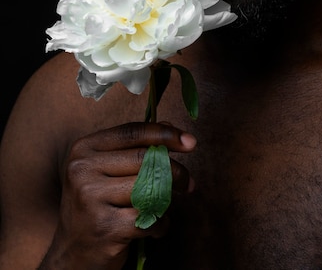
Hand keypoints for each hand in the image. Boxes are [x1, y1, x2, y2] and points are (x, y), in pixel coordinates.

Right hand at [43, 122, 195, 269]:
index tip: (190, 142)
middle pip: (144, 159)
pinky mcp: (104, 226)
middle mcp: (82, 169)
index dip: (164, 134)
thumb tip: (170, 126)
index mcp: (84, 149)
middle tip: (189, 182)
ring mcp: (90, 198)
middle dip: (175, 171)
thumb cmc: (96, 205)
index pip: (132, 132)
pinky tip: (155, 228)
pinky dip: (159, 224)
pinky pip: (148, 218)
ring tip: (163, 208)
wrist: (73, 254)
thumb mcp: (106, 169)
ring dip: (166, 200)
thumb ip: (134, 147)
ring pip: (148, 188)